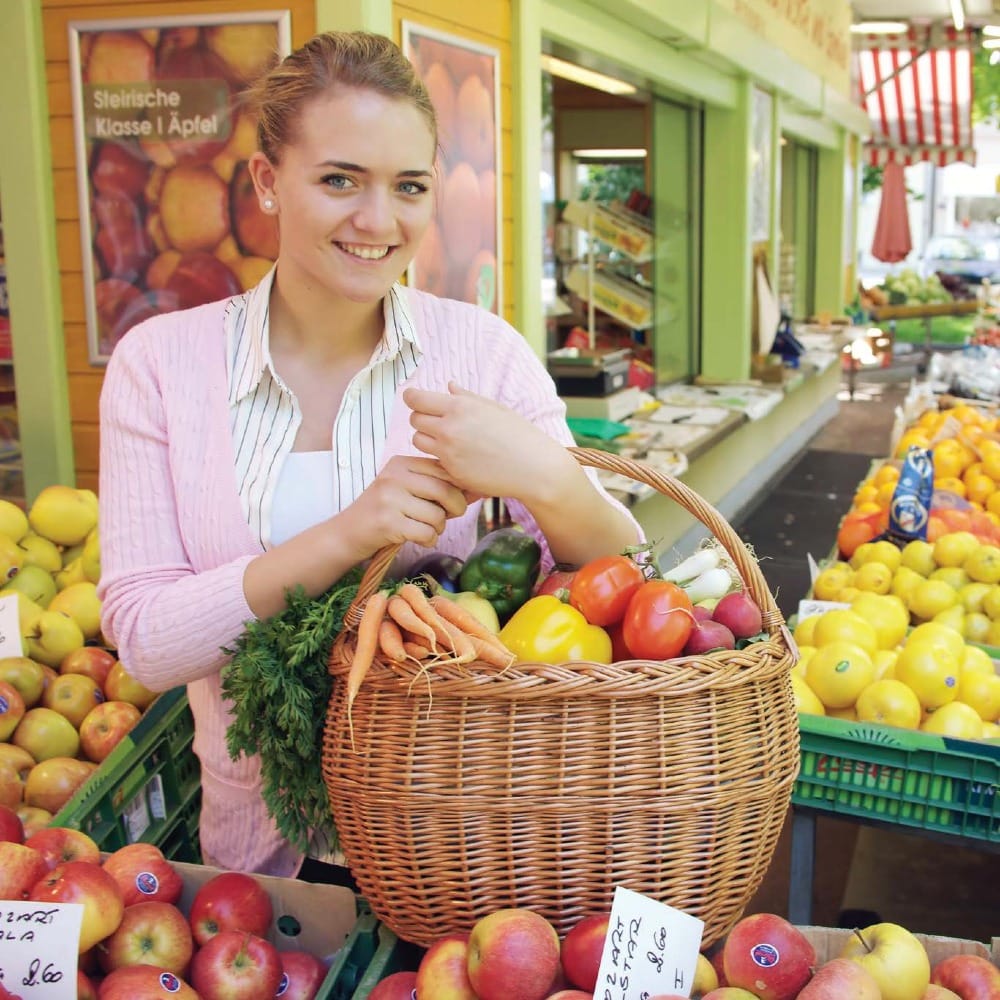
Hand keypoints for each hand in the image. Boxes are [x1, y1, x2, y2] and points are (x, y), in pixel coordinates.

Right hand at [337, 455, 467, 556]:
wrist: (348, 532)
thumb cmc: (385, 512)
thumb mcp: (406, 489)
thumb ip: (436, 486)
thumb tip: (477, 489)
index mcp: (401, 463)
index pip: (444, 469)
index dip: (461, 486)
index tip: (463, 498)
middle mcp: (394, 477)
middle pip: (445, 490)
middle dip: (456, 508)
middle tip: (449, 516)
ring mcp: (389, 499)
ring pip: (437, 515)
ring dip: (438, 528)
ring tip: (426, 528)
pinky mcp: (387, 523)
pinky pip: (426, 533)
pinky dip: (429, 540)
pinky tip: (419, 539)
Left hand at [404, 383, 571, 501]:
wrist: (534, 467)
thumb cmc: (519, 435)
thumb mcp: (495, 409)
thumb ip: (467, 397)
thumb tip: (448, 386)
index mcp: (460, 406)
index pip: (415, 399)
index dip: (412, 398)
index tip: (415, 400)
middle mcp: (450, 428)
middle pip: (414, 419)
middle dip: (423, 419)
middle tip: (439, 423)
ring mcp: (449, 452)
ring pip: (418, 440)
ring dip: (428, 439)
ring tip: (448, 441)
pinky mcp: (452, 472)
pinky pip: (433, 460)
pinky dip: (441, 458)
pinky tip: (460, 457)